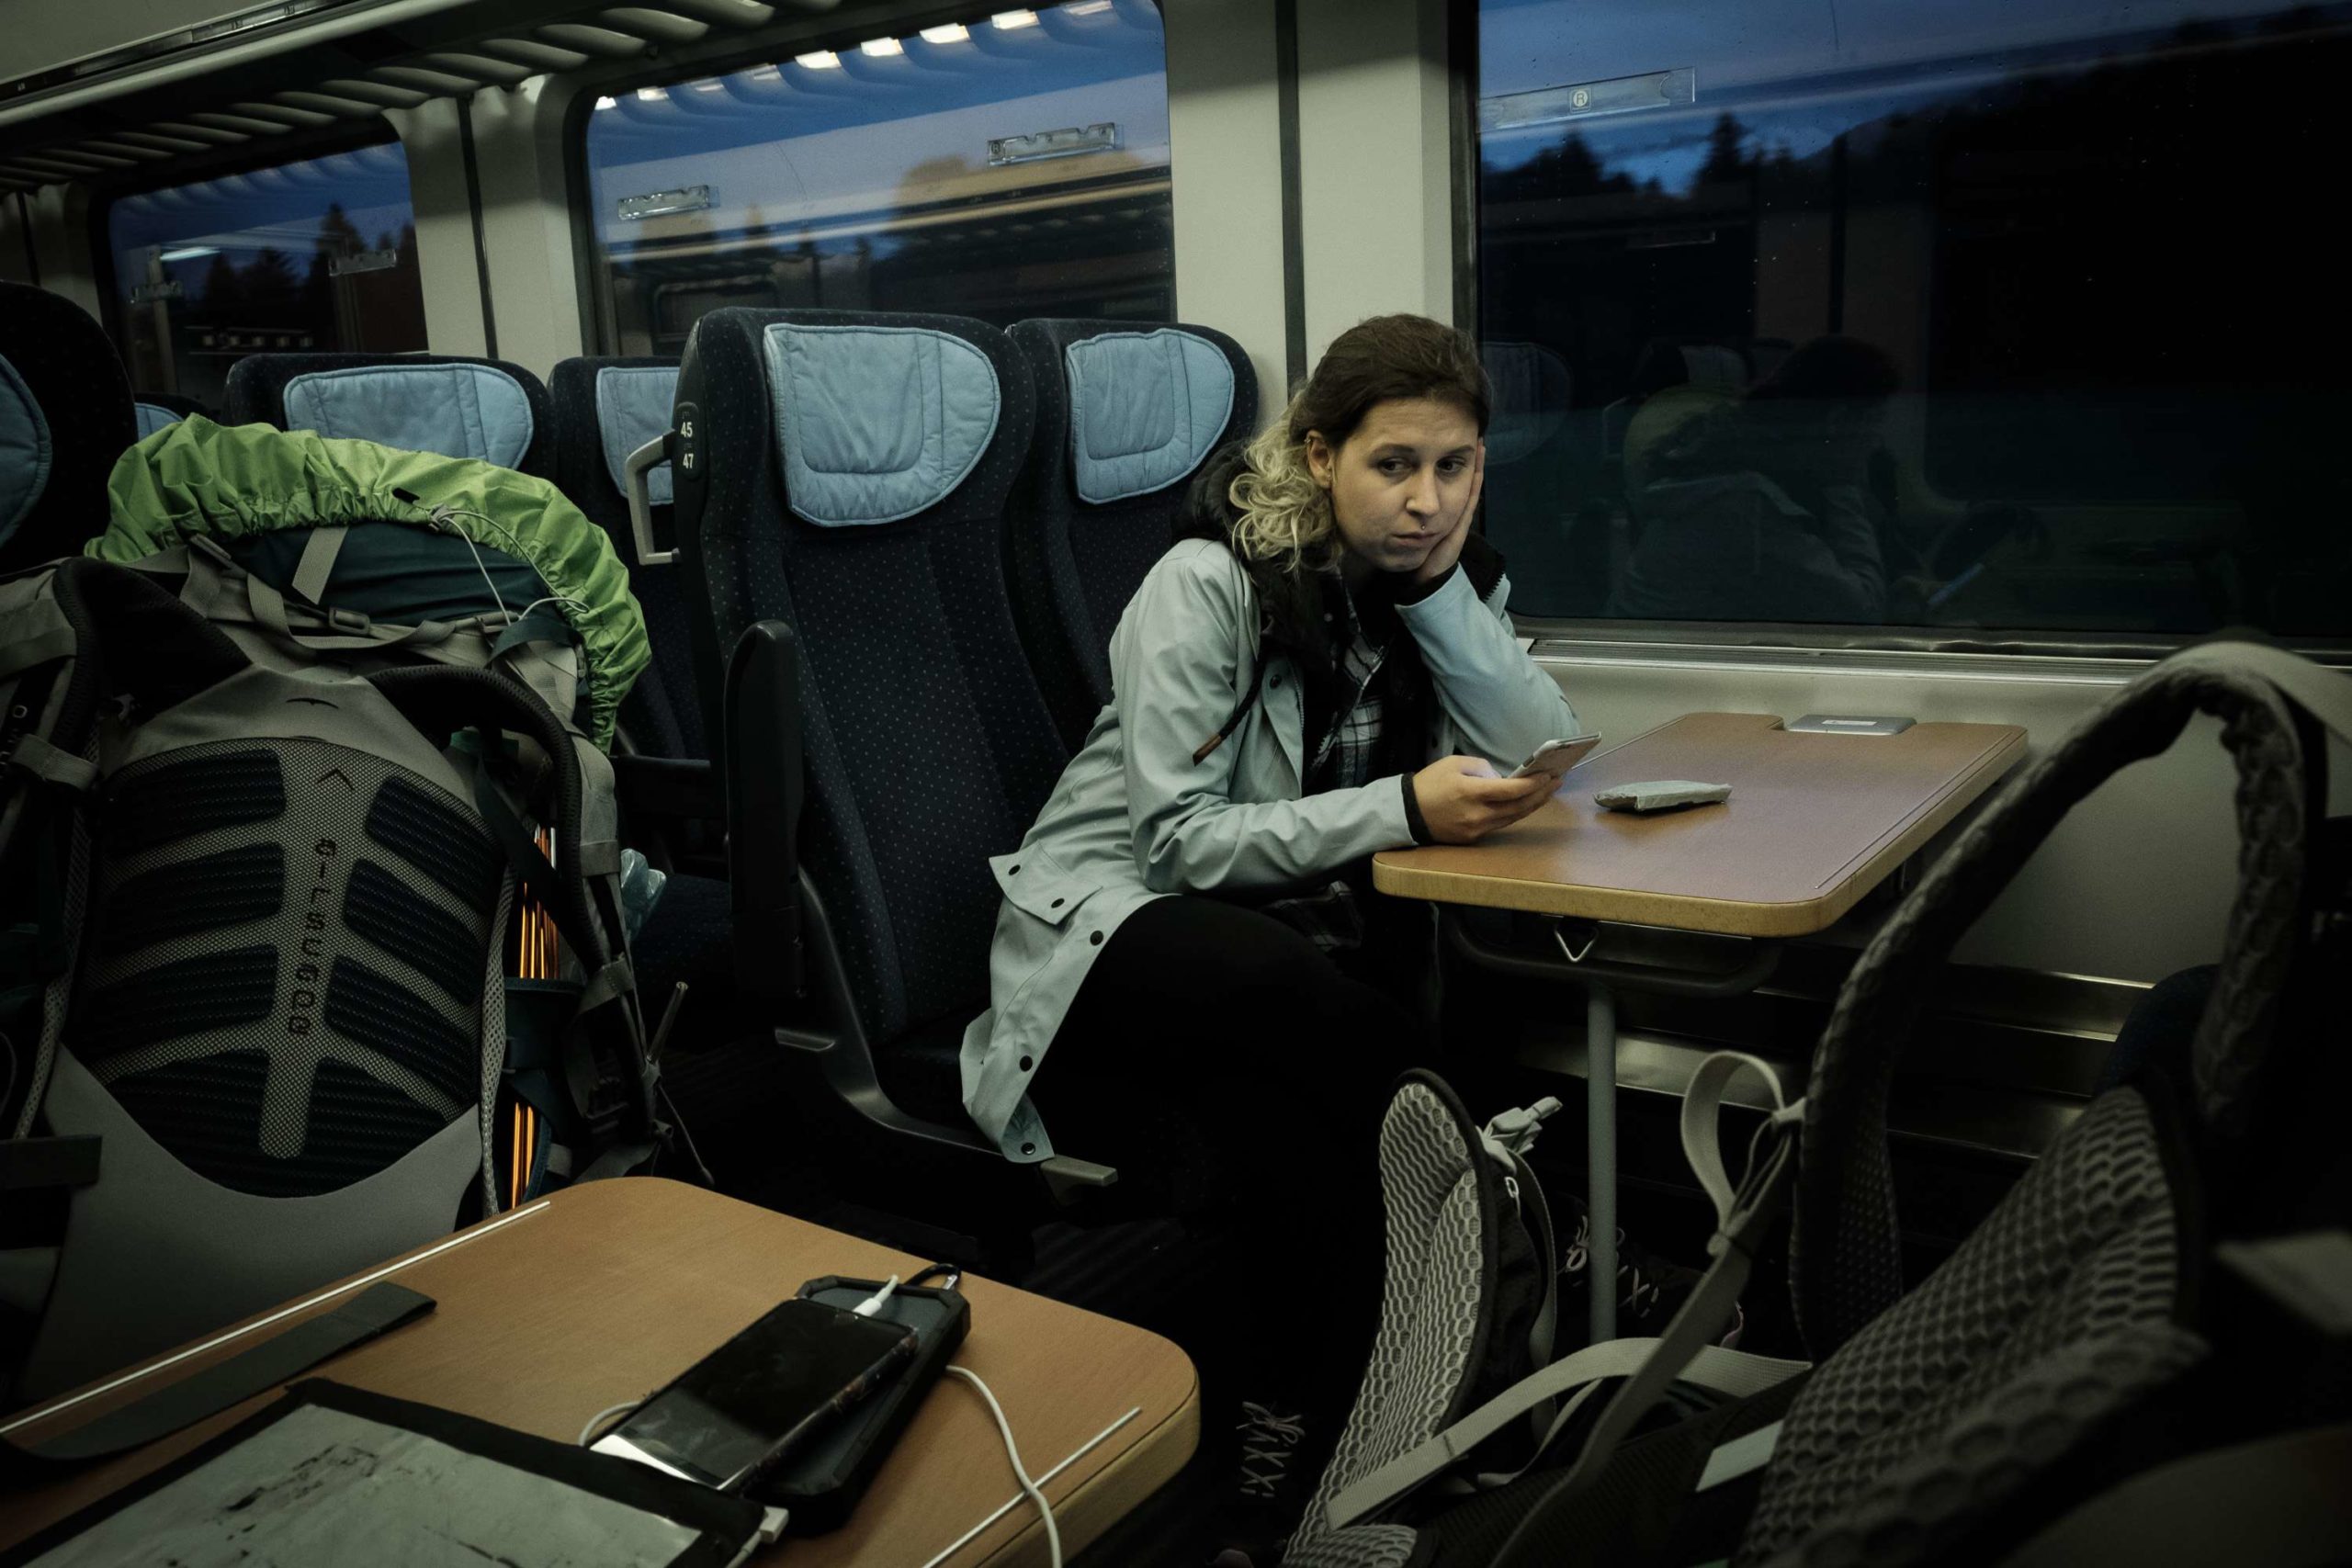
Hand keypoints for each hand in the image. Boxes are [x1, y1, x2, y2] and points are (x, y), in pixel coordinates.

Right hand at [1412, 754, 1553, 843]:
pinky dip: (1515, 813)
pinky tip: (1525, 803)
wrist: (1406, 813)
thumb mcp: (1453, 764)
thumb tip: (1500, 778)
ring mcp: (1477, 829)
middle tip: (1556, 782)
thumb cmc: (1429, 784)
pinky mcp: (1474, 838)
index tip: (1547, 775)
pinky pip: (1500, 824)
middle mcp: (1478, 815)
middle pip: (1518, 807)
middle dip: (1540, 794)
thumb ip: (1481, 768)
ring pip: (1513, 818)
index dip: (1532, 784)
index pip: (1511, 790)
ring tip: (1547, 792)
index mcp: (1471, 793)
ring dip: (1532, 805)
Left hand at [1414, 441, 1485, 583]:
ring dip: (1475, 465)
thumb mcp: (1407, 527)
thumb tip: (1390, 495)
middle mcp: (1451, 511)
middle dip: (1464, 459)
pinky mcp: (1461, 522)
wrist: (1427, 576)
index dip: (1447, 463)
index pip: (1444, 482)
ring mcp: (1458, 515)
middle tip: (1471, 436)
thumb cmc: (1417, 554)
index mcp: (1439, 512)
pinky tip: (1477, 466)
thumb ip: (1403, 513)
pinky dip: (1475, 481)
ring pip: (1469, 485)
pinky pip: (1470, 497)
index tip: (1447, 443)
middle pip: (1460, 480)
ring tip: (1479, 444)